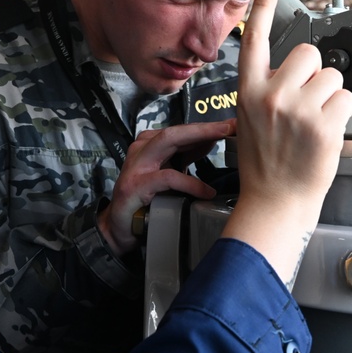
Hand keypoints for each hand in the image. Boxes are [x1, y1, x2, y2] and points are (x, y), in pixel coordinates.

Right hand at [98, 119, 234, 256]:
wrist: (120, 227)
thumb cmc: (145, 200)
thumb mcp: (168, 172)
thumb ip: (185, 157)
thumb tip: (211, 141)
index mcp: (150, 145)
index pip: (181, 131)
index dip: (207, 128)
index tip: (231, 126)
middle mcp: (142, 150)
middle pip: (176, 131)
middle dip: (205, 127)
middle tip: (230, 126)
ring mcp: (137, 166)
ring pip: (168, 141)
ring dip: (198, 138)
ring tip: (222, 139)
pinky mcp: (136, 185)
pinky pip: (167, 177)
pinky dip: (189, 183)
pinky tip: (206, 191)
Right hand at [221, 0, 351, 284]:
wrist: (274, 201)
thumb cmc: (263, 164)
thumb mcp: (248, 120)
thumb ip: (266, 90)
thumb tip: (294, 70)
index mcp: (248, 91)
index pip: (255, 40)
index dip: (263, 8)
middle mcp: (271, 95)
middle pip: (308, 53)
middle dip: (314, 72)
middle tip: (306, 99)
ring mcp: (297, 109)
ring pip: (332, 76)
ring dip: (330, 95)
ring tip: (314, 120)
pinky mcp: (323, 124)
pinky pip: (346, 99)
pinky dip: (341, 113)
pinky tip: (325, 131)